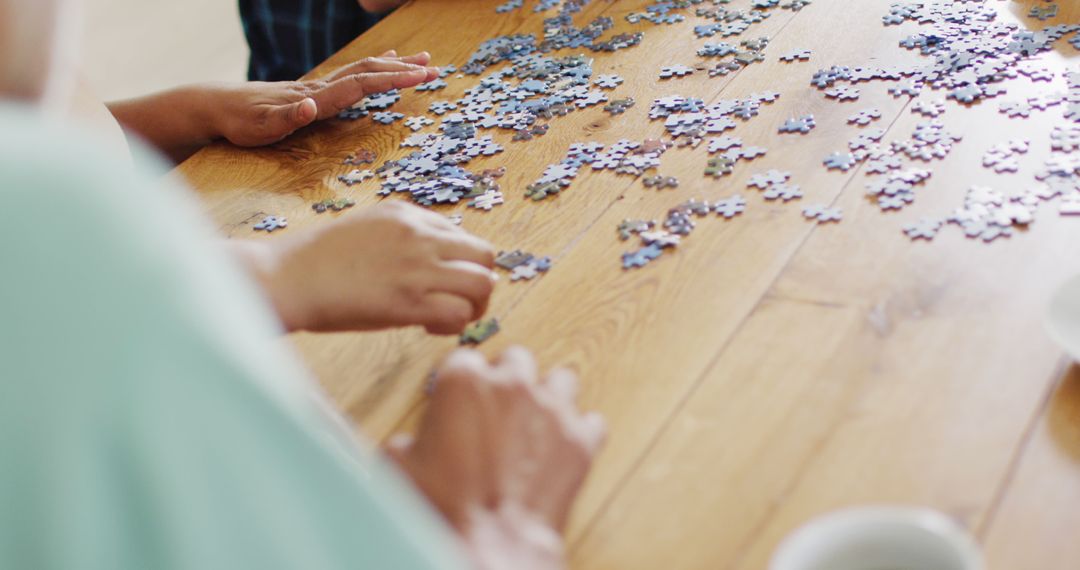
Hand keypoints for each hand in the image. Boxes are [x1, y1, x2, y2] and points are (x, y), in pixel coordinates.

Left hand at [211, 50, 437, 145]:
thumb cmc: (241, 122)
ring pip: (363, 71)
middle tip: (435, 68)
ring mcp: (319, 86)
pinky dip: (374, 69)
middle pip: (368, 72)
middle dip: (402, 70)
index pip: (361, 84)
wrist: (218, 106)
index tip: (420, 77)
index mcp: (316, 97)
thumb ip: (286, 118)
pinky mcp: (315, 90)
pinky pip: (353, 77)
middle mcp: (321, 87)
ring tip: (421, 61)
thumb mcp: (261, 127)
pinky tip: (384, 64)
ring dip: (393, 66)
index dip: (391, 80)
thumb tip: (310, 107)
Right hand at [236, 201, 495, 333]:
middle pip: (485, 257)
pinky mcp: (408, 301)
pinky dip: (454, 326)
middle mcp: (419, 235)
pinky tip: (429, 328)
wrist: (286, 277)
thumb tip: (431, 260)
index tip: (437, 284)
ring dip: (472, 307)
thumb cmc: (318, 261)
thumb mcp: (366, 228)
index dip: (458, 265)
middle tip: (457, 304)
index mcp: (408, 214)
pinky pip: (460, 313)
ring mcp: (416, 267)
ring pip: (481, 285)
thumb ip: (402, 236)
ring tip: (445, 318)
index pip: (463, 237)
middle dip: (479, 284)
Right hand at [387, 348, 605, 569]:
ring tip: (537, 419)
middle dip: (508, 379)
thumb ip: (408, 441)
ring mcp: (552, 410)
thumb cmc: (445, 510)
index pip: (464, 358)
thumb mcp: (400, 467)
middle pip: (516, 358)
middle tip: (499, 408)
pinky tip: (563, 447)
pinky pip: (590, 420)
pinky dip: (579, 432)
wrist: (489, 548)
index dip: (461, 381)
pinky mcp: (581, 440)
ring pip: (561, 379)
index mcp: (464, 382)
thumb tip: (409, 446)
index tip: (460, 396)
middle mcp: (512, 386)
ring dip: (549, 395)